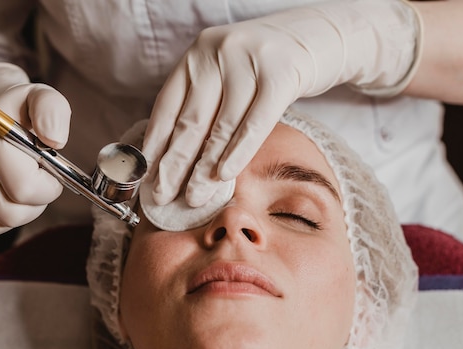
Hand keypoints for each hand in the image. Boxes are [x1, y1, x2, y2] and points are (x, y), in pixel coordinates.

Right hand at [0, 63, 71, 235]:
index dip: (48, 189)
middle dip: (32, 206)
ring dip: (13, 215)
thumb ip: (53, 112)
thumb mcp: (42, 99)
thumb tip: (55, 140)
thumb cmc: (17, 112)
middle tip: (35, 186)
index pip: (26, 189)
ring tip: (17, 190)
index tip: (50, 176)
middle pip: (9, 214)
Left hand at [142, 0, 420, 206]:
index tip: (146, 178)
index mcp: (196, 56)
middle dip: (174, 164)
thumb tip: (177, 161)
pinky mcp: (280, 74)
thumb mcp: (226, 76)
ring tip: (192, 198)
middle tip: (161, 197)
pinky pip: (254, 124)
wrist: (317, 36)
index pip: (167, 108)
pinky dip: (237, 153)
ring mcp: (248, 62)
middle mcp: (217, 54)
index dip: (155, 147)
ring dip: (204, 168)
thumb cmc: (263, 67)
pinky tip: (224, 177)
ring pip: (221, 127)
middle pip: (190, 121)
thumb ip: (203, 106)